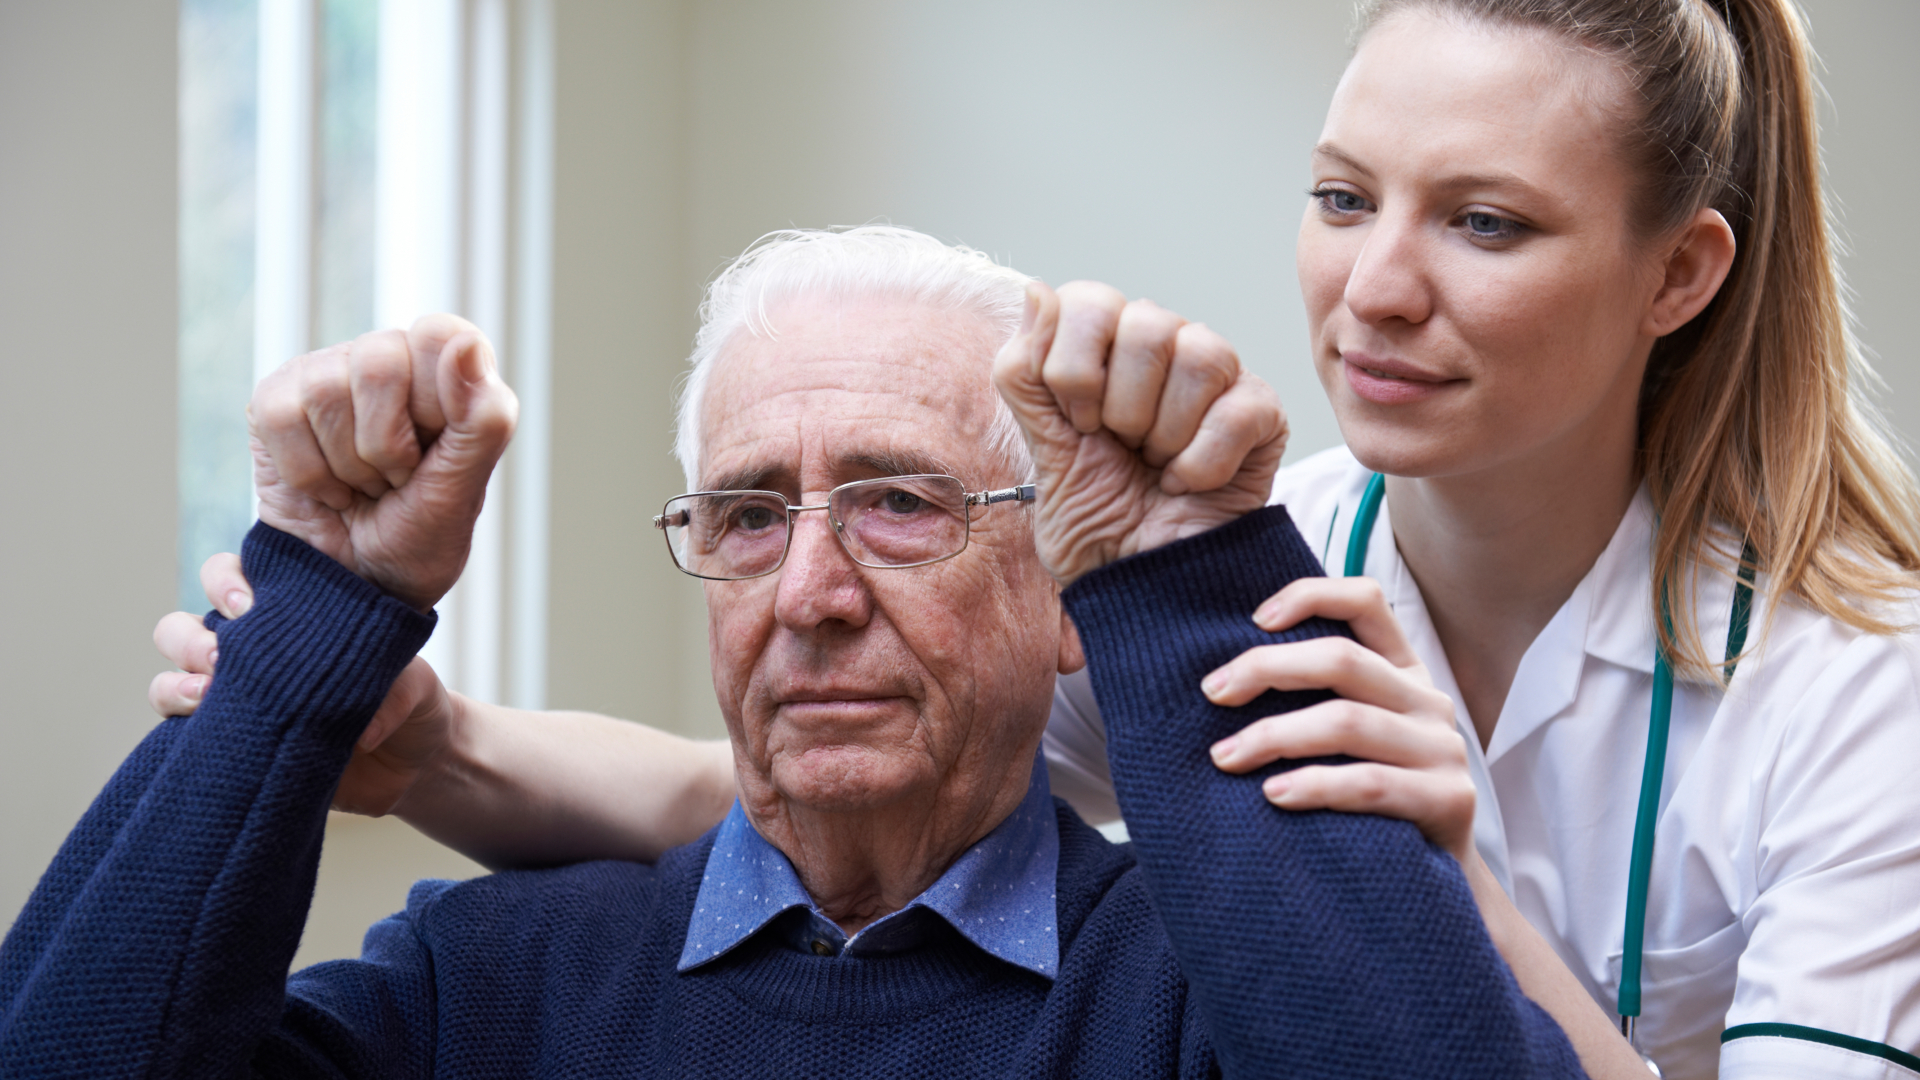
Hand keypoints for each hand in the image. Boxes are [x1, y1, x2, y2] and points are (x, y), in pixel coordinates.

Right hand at [149, 553, 460, 815]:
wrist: (416, 764)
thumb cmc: (411, 702)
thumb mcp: (417, 685)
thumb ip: (396, 692)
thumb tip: (363, 729)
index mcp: (289, 619)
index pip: (234, 579)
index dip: (226, 582)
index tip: (249, 604)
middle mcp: (253, 654)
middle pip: (183, 627)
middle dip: (190, 636)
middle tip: (223, 655)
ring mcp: (239, 700)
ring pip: (172, 678)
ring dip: (176, 683)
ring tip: (208, 695)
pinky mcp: (236, 746)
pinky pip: (180, 734)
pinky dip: (179, 727)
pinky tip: (202, 731)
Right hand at [250, 315, 516, 610]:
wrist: (356, 587)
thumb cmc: (420, 538)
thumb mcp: (464, 490)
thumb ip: (483, 419)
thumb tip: (466, 343)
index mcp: (447, 370)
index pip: (439, 335)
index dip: (436, 402)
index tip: (434, 451)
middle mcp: (388, 358)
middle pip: (379, 364)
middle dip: (387, 448)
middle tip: (395, 480)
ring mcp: (327, 374)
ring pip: (325, 391)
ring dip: (347, 466)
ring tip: (362, 486)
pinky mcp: (276, 400)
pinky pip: (281, 415)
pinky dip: (307, 473)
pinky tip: (326, 488)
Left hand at [991, 281, 1286, 584]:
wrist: (1141, 583)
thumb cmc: (1094, 517)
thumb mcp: (1040, 448)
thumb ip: (1024, 371)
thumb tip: (1035, 290)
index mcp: (1104, 344)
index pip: (1089, 300)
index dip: (1075, 369)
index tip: (1078, 425)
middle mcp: (1163, 345)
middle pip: (1146, 323)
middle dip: (1121, 407)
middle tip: (1121, 449)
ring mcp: (1219, 376)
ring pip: (1200, 354)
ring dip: (1164, 433)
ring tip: (1156, 465)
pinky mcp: (1264, 413)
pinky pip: (1237, 410)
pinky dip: (1202, 464)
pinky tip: (1188, 484)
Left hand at [1199, 577, 1475, 861]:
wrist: (1436, 882)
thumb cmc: (1369, 804)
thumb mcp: (1349, 741)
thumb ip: (1314, 700)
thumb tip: (1222, 677)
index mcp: (1403, 672)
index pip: (1365, 602)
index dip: (1310, 595)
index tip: (1253, 620)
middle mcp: (1428, 700)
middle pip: (1343, 659)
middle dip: (1267, 670)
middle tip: (1212, 693)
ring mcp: (1442, 749)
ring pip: (1348, 722)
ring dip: (1275, 735)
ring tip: (1226, 757)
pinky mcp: (1448, 799)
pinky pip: (1370, 784)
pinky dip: (1316, 786)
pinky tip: (1273, 795)